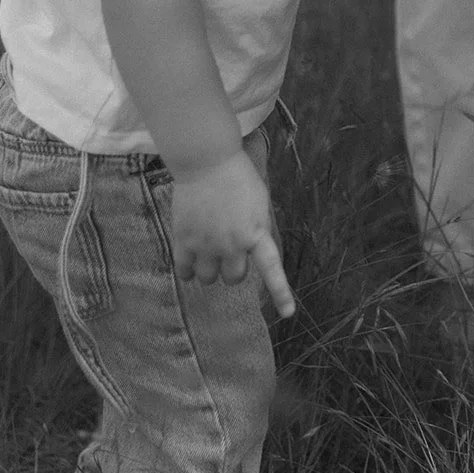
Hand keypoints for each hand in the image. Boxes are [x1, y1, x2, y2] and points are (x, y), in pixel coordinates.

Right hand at [172, 150, 295, 317]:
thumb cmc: (237, 176)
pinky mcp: (184, 240)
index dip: (281, 293)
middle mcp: (233, 243)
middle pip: (235, 278)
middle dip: (233, 267)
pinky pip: (185, 273)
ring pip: (209, 279)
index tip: (288, 313)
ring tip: (208, 246)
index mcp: (256, 231)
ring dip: (209, 268)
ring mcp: (207, 244)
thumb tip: (256, 251)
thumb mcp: (259, 201)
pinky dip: (188, 270)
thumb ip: (259, 229)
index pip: (272, 268)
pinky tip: (190, 257)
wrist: (207, 159)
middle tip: (228, 247)